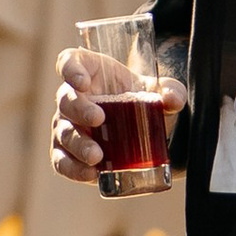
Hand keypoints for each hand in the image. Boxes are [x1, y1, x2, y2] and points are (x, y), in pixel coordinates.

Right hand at [51, 44, 184, 184]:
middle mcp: (71, 97)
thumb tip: (172, 100)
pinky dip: (74, 169)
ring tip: (96, 156)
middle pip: (65, 99)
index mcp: (87, 72)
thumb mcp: (158, 90)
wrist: (138, 125)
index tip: (82, 81)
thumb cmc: (140, 97)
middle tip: (98, 119)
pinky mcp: (68, 152)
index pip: (69, 62)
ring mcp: (66, 125)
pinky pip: (62, 161)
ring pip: (62, 133)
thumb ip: (171, 91)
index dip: (70, 69)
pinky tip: (91, 174)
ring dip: (77, 144)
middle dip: (79, 109)